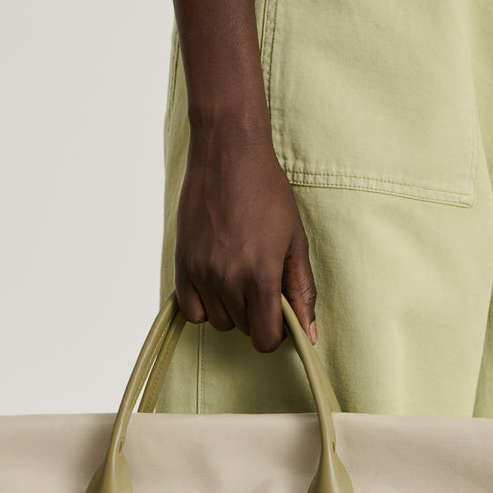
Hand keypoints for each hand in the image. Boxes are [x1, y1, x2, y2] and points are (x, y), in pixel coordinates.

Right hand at [174, 121, 317, 351]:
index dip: (276, 332)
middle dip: (256, 314)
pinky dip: (205, 305)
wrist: (227, 153)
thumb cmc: (268, 193)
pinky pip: (192, 311)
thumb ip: (302, 291)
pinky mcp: (182, 264)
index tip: (278, 313)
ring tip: (238, 273)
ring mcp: (202, 273)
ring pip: (219, 321)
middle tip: (260, 279)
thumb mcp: (295, 240)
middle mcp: (228, 279)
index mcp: (260, 275)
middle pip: (243, 329)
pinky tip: (216, 281)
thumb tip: (309, 335)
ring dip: (231, 308)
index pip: (265, 339)